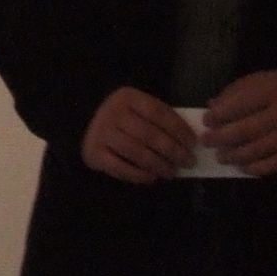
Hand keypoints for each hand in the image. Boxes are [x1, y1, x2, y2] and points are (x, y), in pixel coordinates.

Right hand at [80, 87, 195, 183]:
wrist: (83, 120)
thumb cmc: (121, 117)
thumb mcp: (137, 108)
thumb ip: (158, 119)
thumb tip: (187, 140)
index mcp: (128, 97)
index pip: (158, 112)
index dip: (179, 128)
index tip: (193, 143)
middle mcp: (113, 113)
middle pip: (149, 134)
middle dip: (173, 150)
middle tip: (189, 162)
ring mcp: (102, 133)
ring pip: (136, 152)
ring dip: (158, 164)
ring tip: (172, 172)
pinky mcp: (94, 153)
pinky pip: (119, 167)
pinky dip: (138, 174)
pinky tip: (152, 177)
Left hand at [202, 70, 276, 176]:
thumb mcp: (259, 81)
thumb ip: (235, 92)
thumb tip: (212, 107)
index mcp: (273, 89)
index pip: (241, 103)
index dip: (221, 114)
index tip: (206, 120)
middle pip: (247, 130)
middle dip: (222, 137)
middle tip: (207, 141)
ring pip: (258, 150)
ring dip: (235, 155)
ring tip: (221, 156)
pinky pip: (274, 164)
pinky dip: (256, 168)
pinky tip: (242, 167)